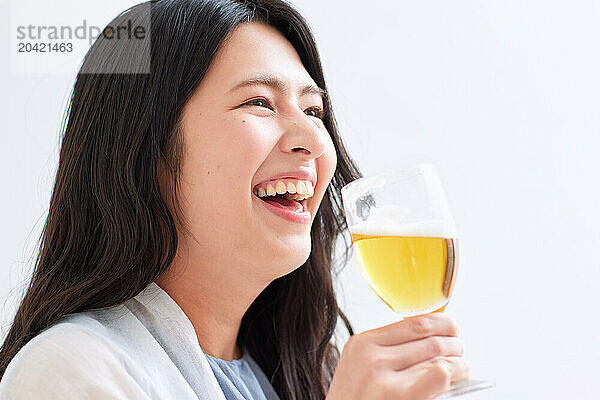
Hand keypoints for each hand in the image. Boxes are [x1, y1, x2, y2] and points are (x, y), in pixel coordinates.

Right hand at [326, 313, 468, 399]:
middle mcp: (371, 356)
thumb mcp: (359, 368)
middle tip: (458, 351)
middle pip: (429, 337)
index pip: (414, 323)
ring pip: (438, 355)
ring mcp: (384, 378)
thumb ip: (384, 351)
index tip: (450, 329)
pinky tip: (455, 379)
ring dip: (458, 361)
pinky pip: (439, 374)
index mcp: (361, 344)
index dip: (441, 323)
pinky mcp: (400, 396)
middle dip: (453, 342)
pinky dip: (454, 374)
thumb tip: (428, 337)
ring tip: (460, 368)